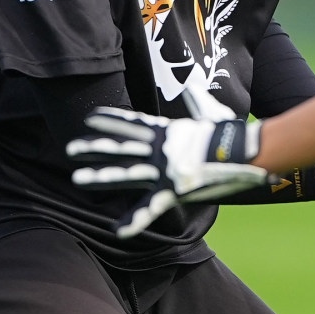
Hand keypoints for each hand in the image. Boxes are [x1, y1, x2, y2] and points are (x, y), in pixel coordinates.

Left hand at [69, 107, 266, 237]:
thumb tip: (193, 83)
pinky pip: (151, 208)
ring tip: (77, 179)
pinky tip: (117, 230)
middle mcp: (159, 149)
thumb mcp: (210, 111)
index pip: (131, 124)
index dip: (110, 120)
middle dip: (94, 148)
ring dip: (100, 176)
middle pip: (120, 148)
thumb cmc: (229, 132)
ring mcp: (164, 170)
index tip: (89, 118)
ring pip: (126, 173)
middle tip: (70, 148)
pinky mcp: (174, 189)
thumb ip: (197, 100)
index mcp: (166, 132)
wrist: (244, 150)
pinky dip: (135, 220)